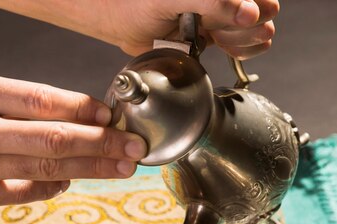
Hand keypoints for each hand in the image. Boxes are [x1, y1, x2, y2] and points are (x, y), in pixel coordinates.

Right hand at [0, 70, 146, 215]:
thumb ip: (2, 103)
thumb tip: (57, 115)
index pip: (42, 99)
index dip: (84, 110)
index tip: (112, 117)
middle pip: (52, 135)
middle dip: (101, 142)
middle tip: (133, 147)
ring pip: (43, 165)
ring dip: (87, 167)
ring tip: (118, 167)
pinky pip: (19, 192)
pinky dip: (48, 187)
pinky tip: (67, 182)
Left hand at [104, 0, 278, 58]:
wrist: (125, 22)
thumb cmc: (141, 2)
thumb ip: (214, 2)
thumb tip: (250, 13)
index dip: (251, 10)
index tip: (228, 19)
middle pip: (266, 13)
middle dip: (242, 26)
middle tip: (214, 28)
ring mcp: (228, 12)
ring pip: (260, 31)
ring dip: (238, 39)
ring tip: (212, 35)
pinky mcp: (221, 33)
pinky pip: (247, 46)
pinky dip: (238, 50)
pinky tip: (219, 44)